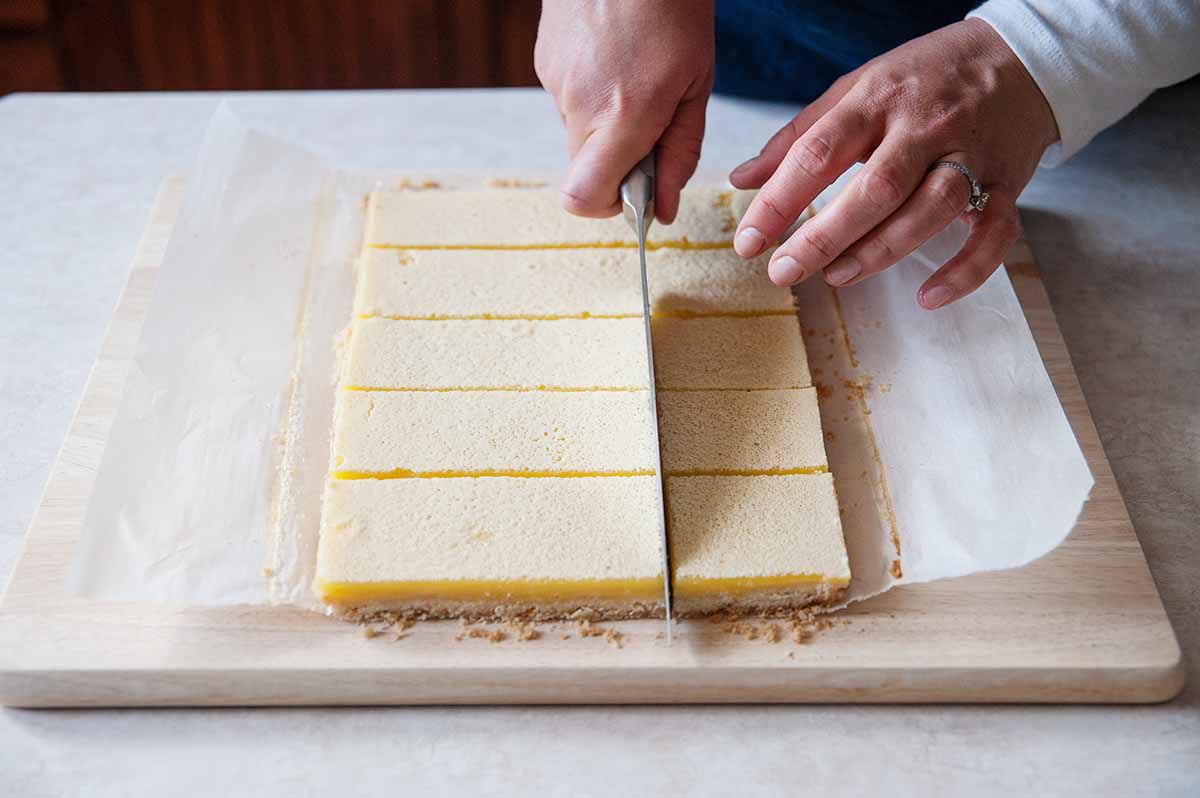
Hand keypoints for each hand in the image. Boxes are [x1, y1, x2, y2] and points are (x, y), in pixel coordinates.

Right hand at [535, 0, 714, 222]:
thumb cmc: (673, 7)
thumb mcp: (696, 84)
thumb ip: (679, 152)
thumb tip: (666, 208)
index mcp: (623, 114)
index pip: (584, 197)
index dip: (610, 206)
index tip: (637, 191)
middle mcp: (580, 104)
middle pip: (585, 170)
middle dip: (618, 163)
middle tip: (650, 124)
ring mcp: (555, 83)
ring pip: (577, 135)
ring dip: (607, 124)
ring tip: (634, 77)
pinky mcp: (544, 63)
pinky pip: (568, 101)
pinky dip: (592, 95)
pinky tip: (614, 60)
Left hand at [730, 19, 1058, 308]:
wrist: (1021, 57)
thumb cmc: (925, 78)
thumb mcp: (856, 88)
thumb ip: (797, 136)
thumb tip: (741, 180)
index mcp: (878, 99)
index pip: (819, 152)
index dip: (778, 200)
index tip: (749, 241)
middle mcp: (924, 127)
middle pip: (874, 189)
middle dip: (823, 237)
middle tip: (783, 270)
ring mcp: (970, 156)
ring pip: (929, 210)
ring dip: (879, 252)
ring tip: (836, 276)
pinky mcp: (1006, 184)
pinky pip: (994, 235)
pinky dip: (965, 271)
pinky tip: (928, 296)